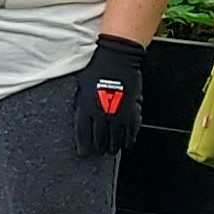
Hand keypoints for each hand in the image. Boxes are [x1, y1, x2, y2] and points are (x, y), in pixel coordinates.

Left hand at [71, 32, 148, 155]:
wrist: (117, 59)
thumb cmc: (97, 69)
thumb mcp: (82, 88)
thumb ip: (82, 105)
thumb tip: (82, 117)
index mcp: (85, 109)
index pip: (83, 135)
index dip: (83, 147)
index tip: (84, 153)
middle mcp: (101, 115)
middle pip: (99, 140)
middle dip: (98, 148)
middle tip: (99, 151)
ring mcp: (117, 115)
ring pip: (115, 139)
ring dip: (113, 147)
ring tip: (111, 149)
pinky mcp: (132, 113)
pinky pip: (131, 132)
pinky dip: (129, 140)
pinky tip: (127, 144)